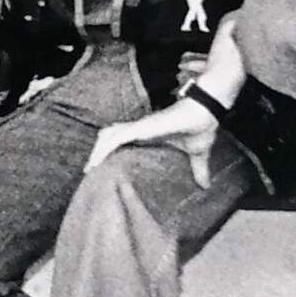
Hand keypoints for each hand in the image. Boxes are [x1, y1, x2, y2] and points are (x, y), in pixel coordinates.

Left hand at [85, 15, 245, 187]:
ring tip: (90, 169)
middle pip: (108, 137)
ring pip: (108, 137)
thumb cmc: (200, 127)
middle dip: (97, 153)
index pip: (120, 140)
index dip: (108, 152)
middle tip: (90, 171)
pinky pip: (116, 137)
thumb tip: (205, 185)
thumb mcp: (196, 154)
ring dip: (96, 152)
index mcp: (147, 134)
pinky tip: (97, 161)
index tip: (101, 168)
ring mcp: (139, 127)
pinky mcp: (141, 127)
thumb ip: (197, 168)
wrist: (205, 112)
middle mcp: (139, 129)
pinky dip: (104, 148)